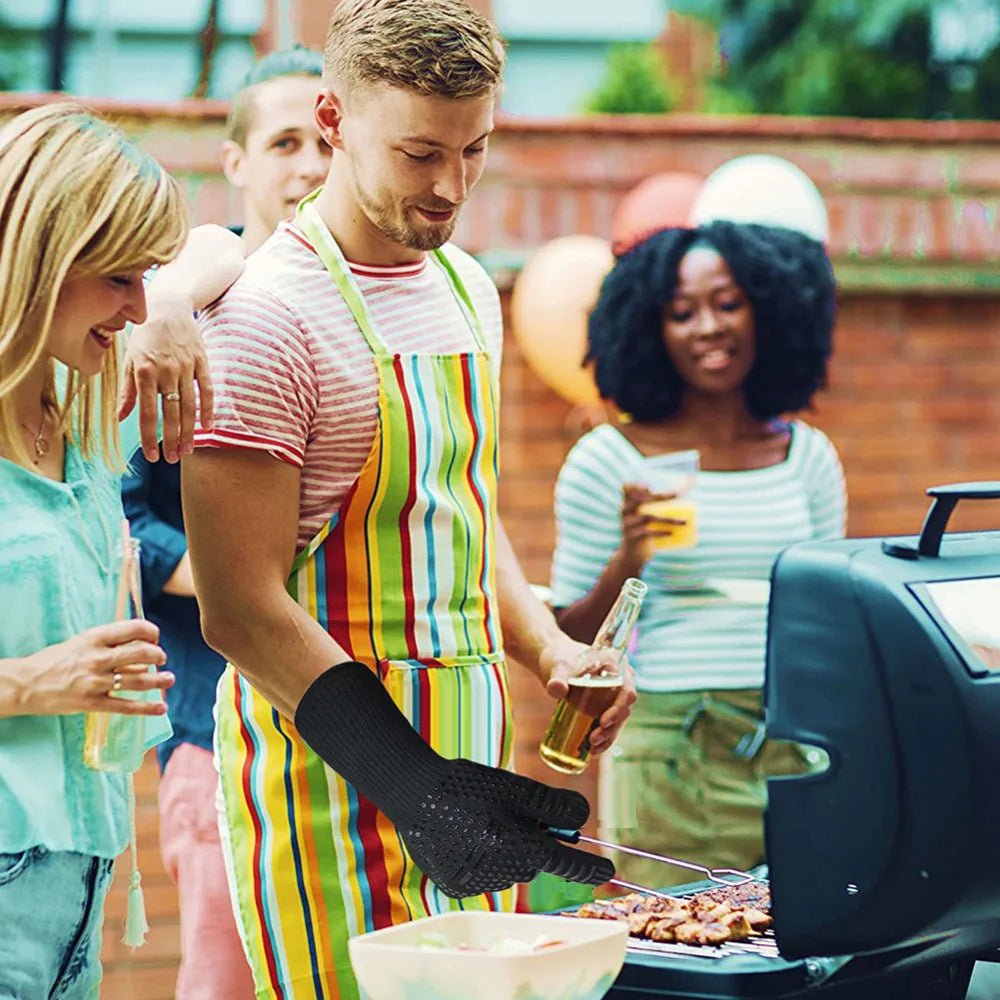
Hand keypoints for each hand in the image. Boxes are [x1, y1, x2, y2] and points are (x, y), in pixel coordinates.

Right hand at [18, 620, 173, 716]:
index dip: (151, 632)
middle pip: (142, 653)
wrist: (26, 683)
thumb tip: (140, 647)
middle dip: (158, 655)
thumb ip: (108, 644)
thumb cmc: (56, 660)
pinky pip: (126, 706)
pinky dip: (147, 708)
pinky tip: (161, 708)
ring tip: (169, 680)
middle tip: (162, 658)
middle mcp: (98, 658)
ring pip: (139, 680)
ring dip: (160, 681)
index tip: (155, 637)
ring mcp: (96, 682)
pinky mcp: (92, 703)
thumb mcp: (82, 643)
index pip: (134, 628)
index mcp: (95, 638)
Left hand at [119, 290, 213, 464]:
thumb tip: (119, 417)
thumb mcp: (129, 359)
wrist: (168, 306)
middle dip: (171, 439)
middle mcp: (166, 371)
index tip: (151, 456)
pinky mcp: (202, 362)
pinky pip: (207, 390)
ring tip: (187, 450)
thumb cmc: (145, 335)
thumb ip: (127, 390)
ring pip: (190, 406)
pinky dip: (209, 410)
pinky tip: (208, 427)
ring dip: (189, 431)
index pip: (146, 412)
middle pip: (171, 414)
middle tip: (171, 459)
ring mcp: (186, 367)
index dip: (149, 436)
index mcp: (144, 372)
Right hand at [400, 759, 614, 897]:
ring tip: (480, 820)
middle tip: (509, 811)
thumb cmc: (467, 784)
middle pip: (535, 861)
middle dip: (532, 840)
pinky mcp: (457, 887)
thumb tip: (582, 818)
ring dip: (507, 848)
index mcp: (516, 846)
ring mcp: (476, 884)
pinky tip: (465, 836)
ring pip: (510, 868)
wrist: (412, 793)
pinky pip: (486, 874)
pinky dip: (484, 858)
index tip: (608, 870)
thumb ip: (552, 804)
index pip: (565, 863)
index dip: (589, 867)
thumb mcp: (514, 786)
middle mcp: (499, 873)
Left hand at [540, 633, 636, 754]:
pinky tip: (593, 750)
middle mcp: (620, 679)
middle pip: (624, 708)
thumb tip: (556, 689)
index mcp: (615, 665)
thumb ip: (556, 677)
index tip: (603, 722)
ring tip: (592, 748)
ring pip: (619, 719)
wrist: (553, 662)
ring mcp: (614, 694)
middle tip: (594, 739)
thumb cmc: (557, 658)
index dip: (618, 708)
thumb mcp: (556, 666)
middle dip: (612, 727)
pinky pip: (610, 723)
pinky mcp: (605, 705)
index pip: (627, 689)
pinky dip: (604, 738)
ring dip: (609, 735)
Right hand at [620, 482, 686, 566]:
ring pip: (648, 517)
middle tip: (678, 495)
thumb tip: (689, 482)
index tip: (650, 487)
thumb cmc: (644, 531)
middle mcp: (625, 512)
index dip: (636, 486)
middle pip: (641, 500)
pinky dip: (660, 532)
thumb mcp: (645, 517)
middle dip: (660, 496)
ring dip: (669, 519)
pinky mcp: (632, 538)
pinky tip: (671, 533)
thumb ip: (659, 504)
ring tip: (684, 522)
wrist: (632, 554)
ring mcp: (627, 525)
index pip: (626, 489)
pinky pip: (647, 533)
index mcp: (627, 504)